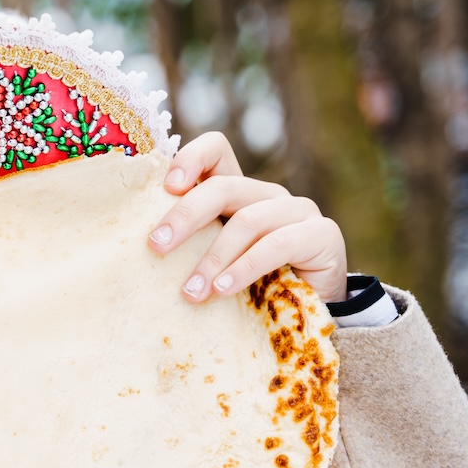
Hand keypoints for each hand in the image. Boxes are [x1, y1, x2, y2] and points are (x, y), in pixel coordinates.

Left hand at [146, 131, 347, 302]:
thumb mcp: (214, 264)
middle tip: (156, 246)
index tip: (165, 188)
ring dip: (213, 258)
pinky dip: (245, 269)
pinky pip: (277, 245)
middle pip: (223, 187)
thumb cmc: (251, 289)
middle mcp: (267, 195)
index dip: (191, 158)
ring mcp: (298, 211)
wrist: (308, 316)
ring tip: (191, 291)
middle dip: (185, 216)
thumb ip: (189, 247)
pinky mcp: (322, 234)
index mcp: (239, 194)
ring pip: (248, 221)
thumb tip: (145, 247)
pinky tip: (223, 290)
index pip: (216, 151)